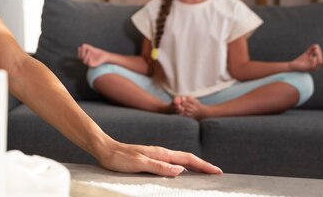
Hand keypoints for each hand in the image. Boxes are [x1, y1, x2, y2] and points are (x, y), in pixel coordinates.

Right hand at [77, 43, 109, 66]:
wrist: (104, 55)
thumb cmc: (97, 52)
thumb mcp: (90, 48)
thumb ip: (86, 46)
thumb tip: (82, 45)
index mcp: (85, 58)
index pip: (79, 56)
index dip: (79, 52)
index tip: (80, 47)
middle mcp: (87, 61)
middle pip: (80, 58)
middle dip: (81, 53)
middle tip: (84, 49)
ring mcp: (90, 64)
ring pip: (84, 61)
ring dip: (86, 55)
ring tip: (89, 51)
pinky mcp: (93, 65)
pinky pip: (89, 64)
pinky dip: (88, 60)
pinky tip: (89, 56)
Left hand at [97, 140, 221, 176]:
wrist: (105, 149)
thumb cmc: (119, 158)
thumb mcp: (138, 163)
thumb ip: (159, 166)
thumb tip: (180, 169)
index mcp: (160, 153)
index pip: (187, 158)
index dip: (203, 165)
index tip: (217, 171)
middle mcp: (160, 152)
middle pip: (187, 158)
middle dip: (203, 165)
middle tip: (217, 173)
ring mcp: (156, 154)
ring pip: (180, 160)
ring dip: (194, 165)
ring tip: (204, 172)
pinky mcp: (151, 158)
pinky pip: (172, 162)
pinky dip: (182, 166)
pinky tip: (181, 170)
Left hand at [289, 44, 322, 71]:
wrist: (293, 65)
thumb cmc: (301, 60)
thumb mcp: (307, 54)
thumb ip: (311, 49)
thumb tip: (316, 45)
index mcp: (318, 64)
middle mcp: (317, 67)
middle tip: (318, 49)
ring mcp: (312, 68)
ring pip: (320, 63)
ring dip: (319, 55)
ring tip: (315, 50)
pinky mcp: (308, 69)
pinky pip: (313, 66)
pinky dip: (314, 61)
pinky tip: (313, 57)